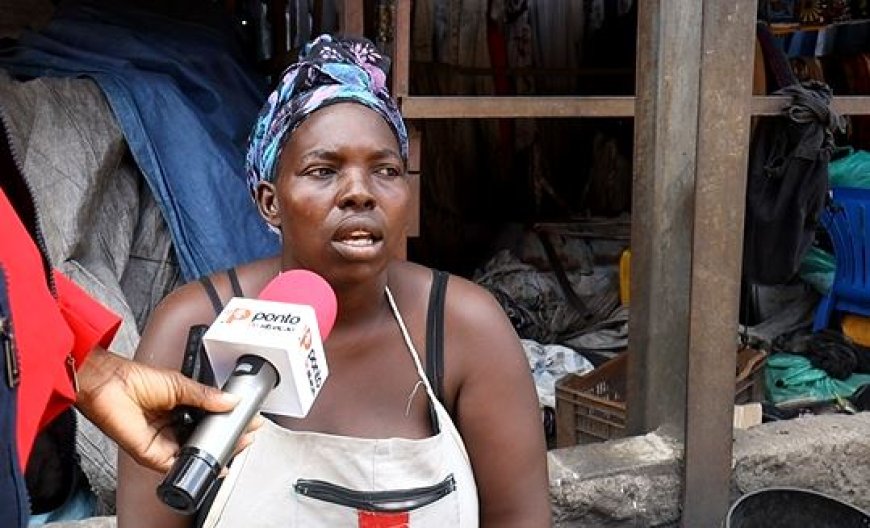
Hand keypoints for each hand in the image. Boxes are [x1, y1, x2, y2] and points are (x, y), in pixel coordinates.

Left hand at [74, 347, 262, 472]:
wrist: (109, 385)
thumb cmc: (133, 379)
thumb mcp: (180, 384)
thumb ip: (206, 396)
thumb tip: (231, 400)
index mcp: (180, 406)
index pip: (209, 418)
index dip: (227, 420)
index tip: (246, 418)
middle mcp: (173, 425)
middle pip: (204, 437)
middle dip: (225, 437)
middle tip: (245, 433)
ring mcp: (164, 440)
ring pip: (194, 452)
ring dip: (214, 451)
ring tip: (233, 444)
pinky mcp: (153, 454)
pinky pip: (176, 465)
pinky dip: (193, 465)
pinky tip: (209, 460)